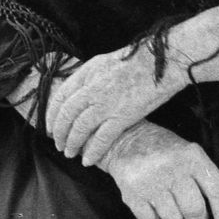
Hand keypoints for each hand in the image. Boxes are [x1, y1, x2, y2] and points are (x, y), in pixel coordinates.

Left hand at [47, 43, 186, 165]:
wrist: (167, 60)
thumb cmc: (145, 57)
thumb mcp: (110, 60)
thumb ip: (94, 75)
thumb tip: (85, 89)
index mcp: (89, 71)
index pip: (61, 96)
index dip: (52, 115)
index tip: (52, 126)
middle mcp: (92, 88)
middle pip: (66, 115)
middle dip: (60, 133)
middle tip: (59, 144)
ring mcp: (106, 103)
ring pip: (79, 129)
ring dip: (72, 144)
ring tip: (70, 153)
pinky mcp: (122, 115)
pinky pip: (101, 138)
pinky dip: (92, 151)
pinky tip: (88, 160)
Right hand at [99, 121, 218, 218]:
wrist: (128, 139)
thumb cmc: (166, 149)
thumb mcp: (190, 151)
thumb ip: (204, 175)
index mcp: (192, 156)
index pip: (216, 189)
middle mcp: (173, 169)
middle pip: (195, 209)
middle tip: (195, 215)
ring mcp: (151, 183)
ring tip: (173, 205)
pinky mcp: (132, 195)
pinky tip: (156, 207)